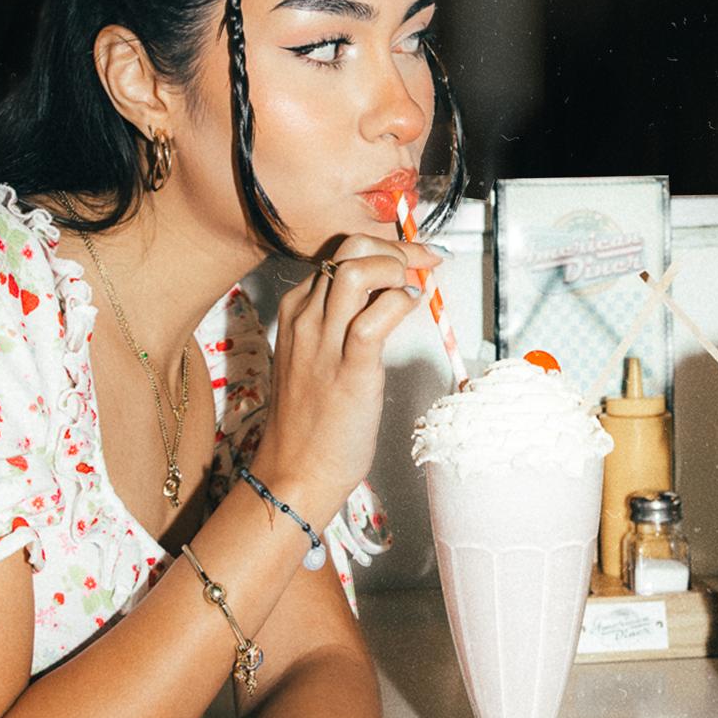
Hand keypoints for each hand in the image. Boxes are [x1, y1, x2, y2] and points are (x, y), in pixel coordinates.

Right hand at [251, 233, 442, 519]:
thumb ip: (339, 321)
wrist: (296, 470)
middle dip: (392, 246)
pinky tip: (412, 305)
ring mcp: (324, 343)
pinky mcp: (349, 370)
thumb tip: (385, 292)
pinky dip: (400, 301)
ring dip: (395, 267)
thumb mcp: (314, 356)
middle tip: (421, 262)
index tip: (412, 254)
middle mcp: (306, 319)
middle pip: (348, 250)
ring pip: (356, 271)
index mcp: (296, 311)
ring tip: (413, 285)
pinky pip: (376, 316)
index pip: (338, 253)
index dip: (382, 247)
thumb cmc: (312, 418)